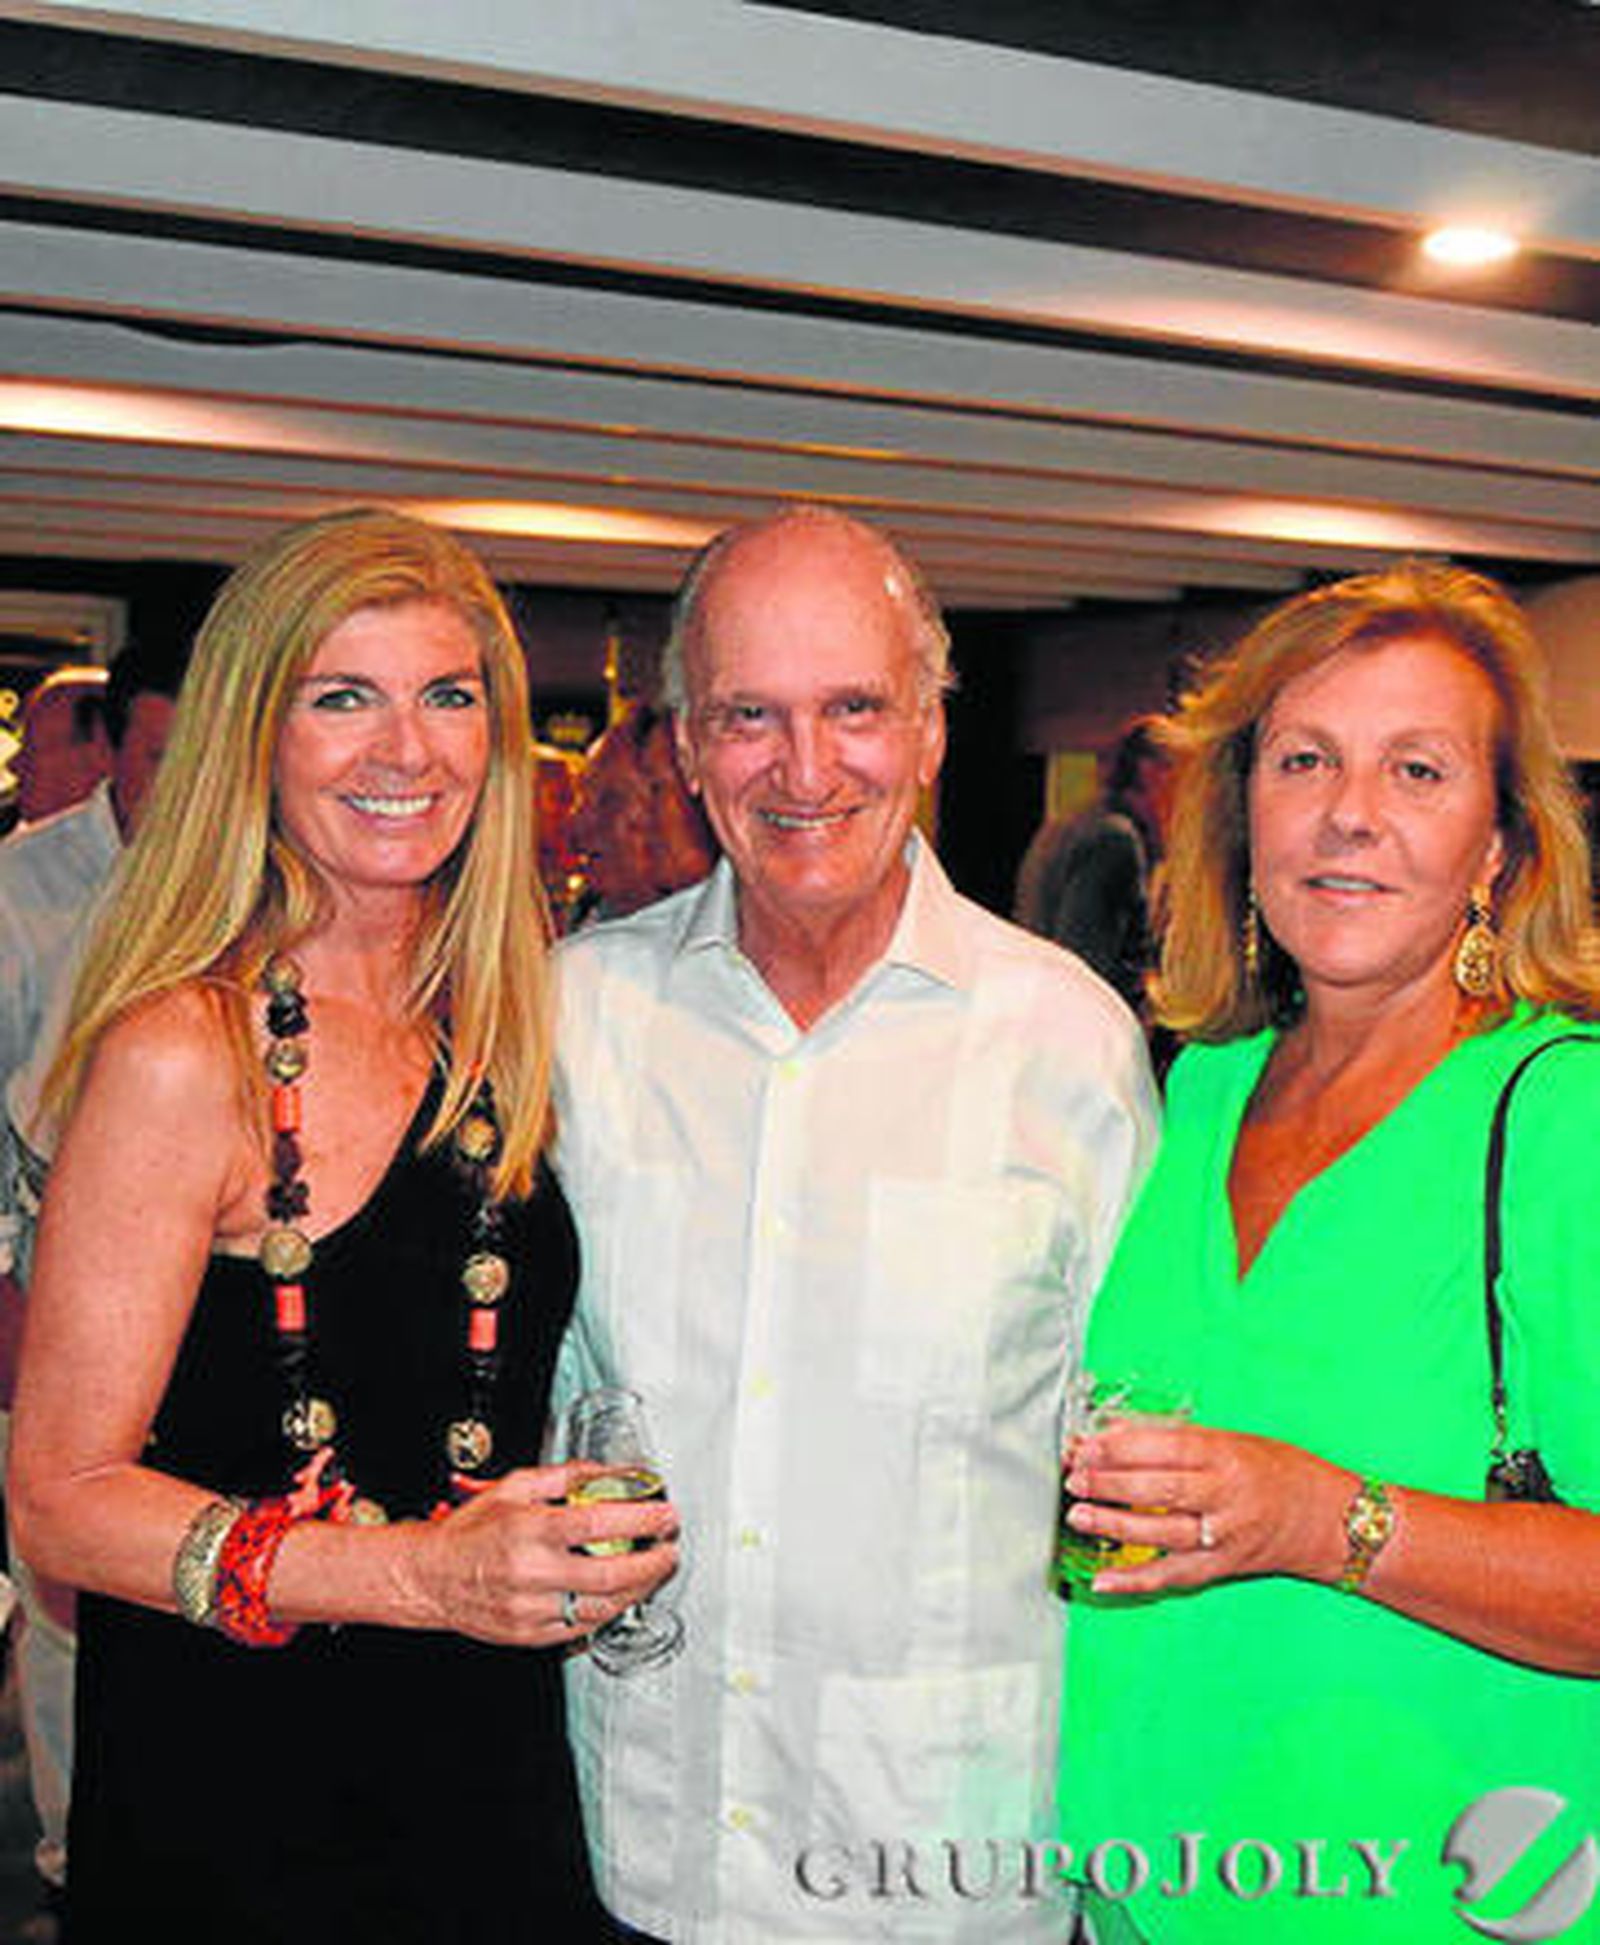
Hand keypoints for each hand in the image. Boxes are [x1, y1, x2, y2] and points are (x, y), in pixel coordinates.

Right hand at [405, 1460, 678, 1646]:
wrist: (430, 1578)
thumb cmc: (471, 1531)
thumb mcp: (515, 1486)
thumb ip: (566, 1477)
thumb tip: (610, 1471)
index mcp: (531, 1530)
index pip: (600, 1524)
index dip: (641, 1519)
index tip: (666, 1515)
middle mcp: (533, 1573)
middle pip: (611, 1574)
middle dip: (652, 1562)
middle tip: (671, 1549)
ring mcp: (532, 1609)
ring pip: (602, 1607)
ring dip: (639, 1590)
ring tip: (654, 1571)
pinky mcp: (531, 1635)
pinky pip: (582, 1628)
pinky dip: (608, 1611)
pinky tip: (621, 1595)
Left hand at [1064, 1418, 1346, 1595]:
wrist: (1333, 1521)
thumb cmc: (1282, 1472)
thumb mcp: (1234, 1441)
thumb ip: (1178, 1439)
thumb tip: (1118, 1431)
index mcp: (1226, 1457)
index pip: (1166, 1449)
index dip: (1121, 1447)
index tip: (1087, 1445)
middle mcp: (1224, 1497)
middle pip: (1159, 1489)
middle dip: (1110, 1483)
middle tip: (1074, 1477)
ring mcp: (1223, 1537)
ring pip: (1161, 1532)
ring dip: (1114, 1525)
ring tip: (1078, 1515)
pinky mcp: (1222, 1568)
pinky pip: (1172, 1576)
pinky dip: (1135, 1580)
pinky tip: (1102, 1579)